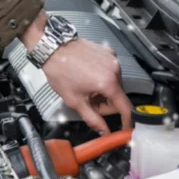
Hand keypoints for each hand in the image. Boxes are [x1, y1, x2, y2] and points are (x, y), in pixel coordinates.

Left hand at [20, 11, 132, 133]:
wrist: (52, 48)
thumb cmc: (60, 71)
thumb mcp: (74, 100)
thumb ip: (92, 118)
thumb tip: (103, 131)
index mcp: (108, 83)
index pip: (125, 107)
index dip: (126, 120)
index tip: (125, 127)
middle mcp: (114, 69)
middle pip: (118, 95)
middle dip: (105, 103)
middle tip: (88, 102)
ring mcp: (111, 59)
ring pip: (114, 83)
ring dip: (104, 90)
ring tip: (85, 87)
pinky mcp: (107, 51)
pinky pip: (110, 70)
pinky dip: (102, 77)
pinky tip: (88, 76)